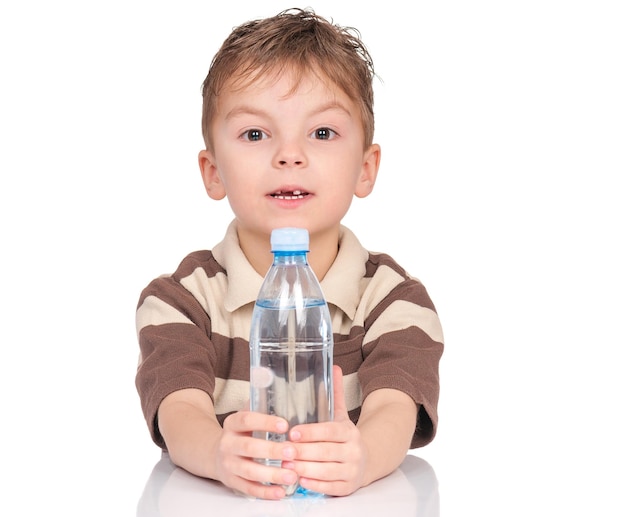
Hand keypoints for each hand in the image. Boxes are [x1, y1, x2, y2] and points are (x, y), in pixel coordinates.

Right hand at [158, 389, 298, 500]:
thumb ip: (260, 403)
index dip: (265, 422)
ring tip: (291, 475)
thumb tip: (273, 376)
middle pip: (249, 447)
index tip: (285, 424)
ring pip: (249, 471)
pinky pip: (248, 488)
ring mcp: (228, 464)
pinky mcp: (231, 481)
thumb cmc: (241, 433)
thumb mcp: (246, 416)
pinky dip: (264, 492)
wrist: (213, 453)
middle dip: (272, 450)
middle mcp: (228, 443)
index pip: (247, 419)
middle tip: (293, 452)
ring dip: (271, 474)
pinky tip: (280, 492)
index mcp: (232, 423)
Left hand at [286, 365, 367, 495]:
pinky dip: (314, 484)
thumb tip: (333, 366)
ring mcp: (352, 470)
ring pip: (326, 471)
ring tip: (286, 465)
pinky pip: (330, 487)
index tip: (291, 433)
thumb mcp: (340, 415)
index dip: (310, 432)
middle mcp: (353, 451)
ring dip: (304, 469)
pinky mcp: (348, 487)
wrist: (367, 460)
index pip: (329, 431)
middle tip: (282, 450)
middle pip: (326, 452)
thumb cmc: (345, 437)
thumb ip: (334, 393)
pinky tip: (300, 480)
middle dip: (302, 452)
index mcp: (349, 432)